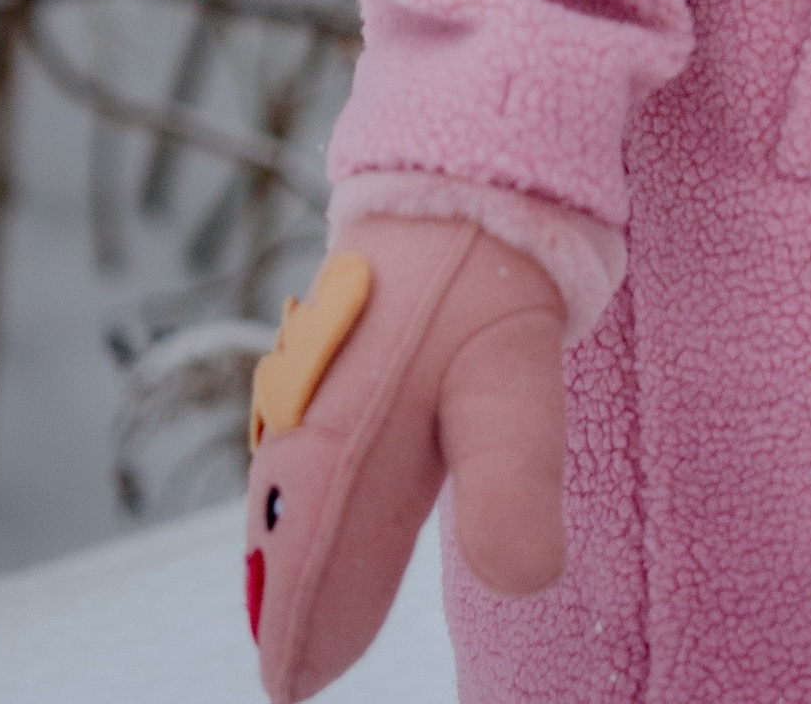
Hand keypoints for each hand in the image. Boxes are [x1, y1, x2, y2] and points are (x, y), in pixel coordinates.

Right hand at [242, 218, 565, 703]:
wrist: (461, 159)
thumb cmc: (486, 268)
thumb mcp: (512, 374)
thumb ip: (513, 477)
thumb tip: (525, 579)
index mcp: (344, 438)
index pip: (315, 558)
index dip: (305, 622)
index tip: (292, 684)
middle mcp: (318, 414)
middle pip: (293, 526)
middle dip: (288, 596)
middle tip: (285, 673)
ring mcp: (324, 374)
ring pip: (293, 484)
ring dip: (288, 550)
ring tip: (285, 609)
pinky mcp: (342, 346)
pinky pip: (306, 442)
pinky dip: (299, 494)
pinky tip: (306, 505)